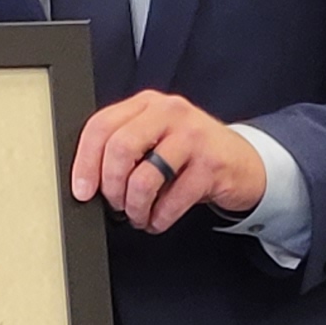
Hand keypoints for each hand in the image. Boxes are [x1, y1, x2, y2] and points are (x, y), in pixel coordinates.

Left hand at [72, 91, 266, 234]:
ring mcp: (193, 137)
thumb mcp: (156, 138)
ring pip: (144, 178)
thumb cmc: (190, 154)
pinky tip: (158, 219)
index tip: (82, 190)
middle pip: (120, 148)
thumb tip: (88, 181)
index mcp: (147, 104)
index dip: (85, 162)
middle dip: (110, 186)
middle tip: (115, 204)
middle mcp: (169, 113)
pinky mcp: (211, 165)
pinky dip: (159, 218)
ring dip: (135, 208)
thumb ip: (125, 147)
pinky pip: (172, 200)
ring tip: (138, 215)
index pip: (102, 126)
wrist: (243, 163)